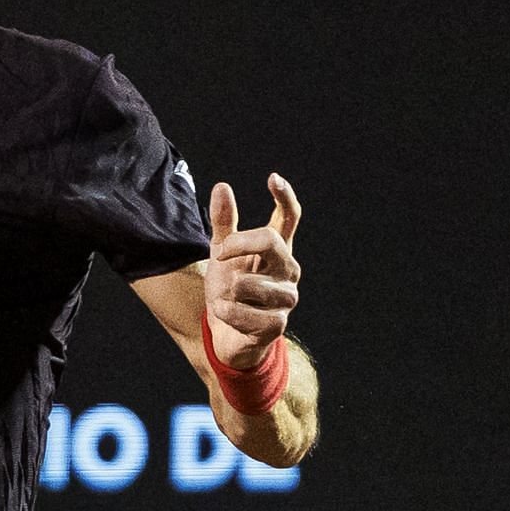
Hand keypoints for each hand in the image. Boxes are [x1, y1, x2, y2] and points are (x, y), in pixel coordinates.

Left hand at [205, 173, 302, 370]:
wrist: (224, 332)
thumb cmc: (228, 288)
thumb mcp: (221, 253)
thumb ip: (223, 223)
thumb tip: (222, 186)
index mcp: (277, 249)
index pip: (289, 219)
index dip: (284, 197)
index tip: (273, 178)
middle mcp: (288, 270)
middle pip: (271, 241)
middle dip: (238, 244)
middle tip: (220, 254)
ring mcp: (287, 298)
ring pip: (251, 283)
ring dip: (228, 289)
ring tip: (226, 296)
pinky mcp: (278, 324)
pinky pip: (246, 313)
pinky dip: (227, 312)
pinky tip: (224, 311)